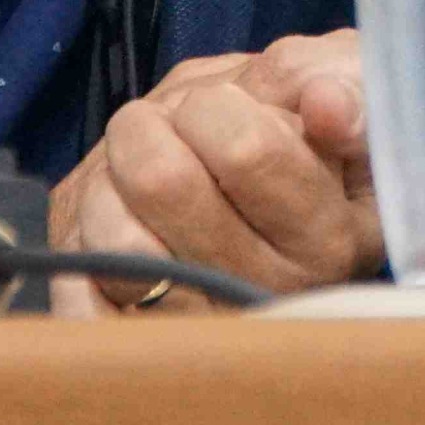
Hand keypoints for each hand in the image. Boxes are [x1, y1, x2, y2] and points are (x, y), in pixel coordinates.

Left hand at [46, 29, 378, 314]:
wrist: (258, 181)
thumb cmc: (308, 134)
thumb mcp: (345, 91)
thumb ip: (344, 86)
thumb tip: (327, 106)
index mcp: (328, 238)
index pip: (248, 149)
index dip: (216, 104)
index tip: (226, 102)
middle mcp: (264, 294)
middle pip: (162, 182)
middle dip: (147, 126)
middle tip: (165, 124)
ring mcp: (196, 325)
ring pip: (112, 240)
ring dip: (106, 180)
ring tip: (136, 174)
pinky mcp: (131, 338)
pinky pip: (79, 302)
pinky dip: (78, 243)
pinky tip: (109, 221)